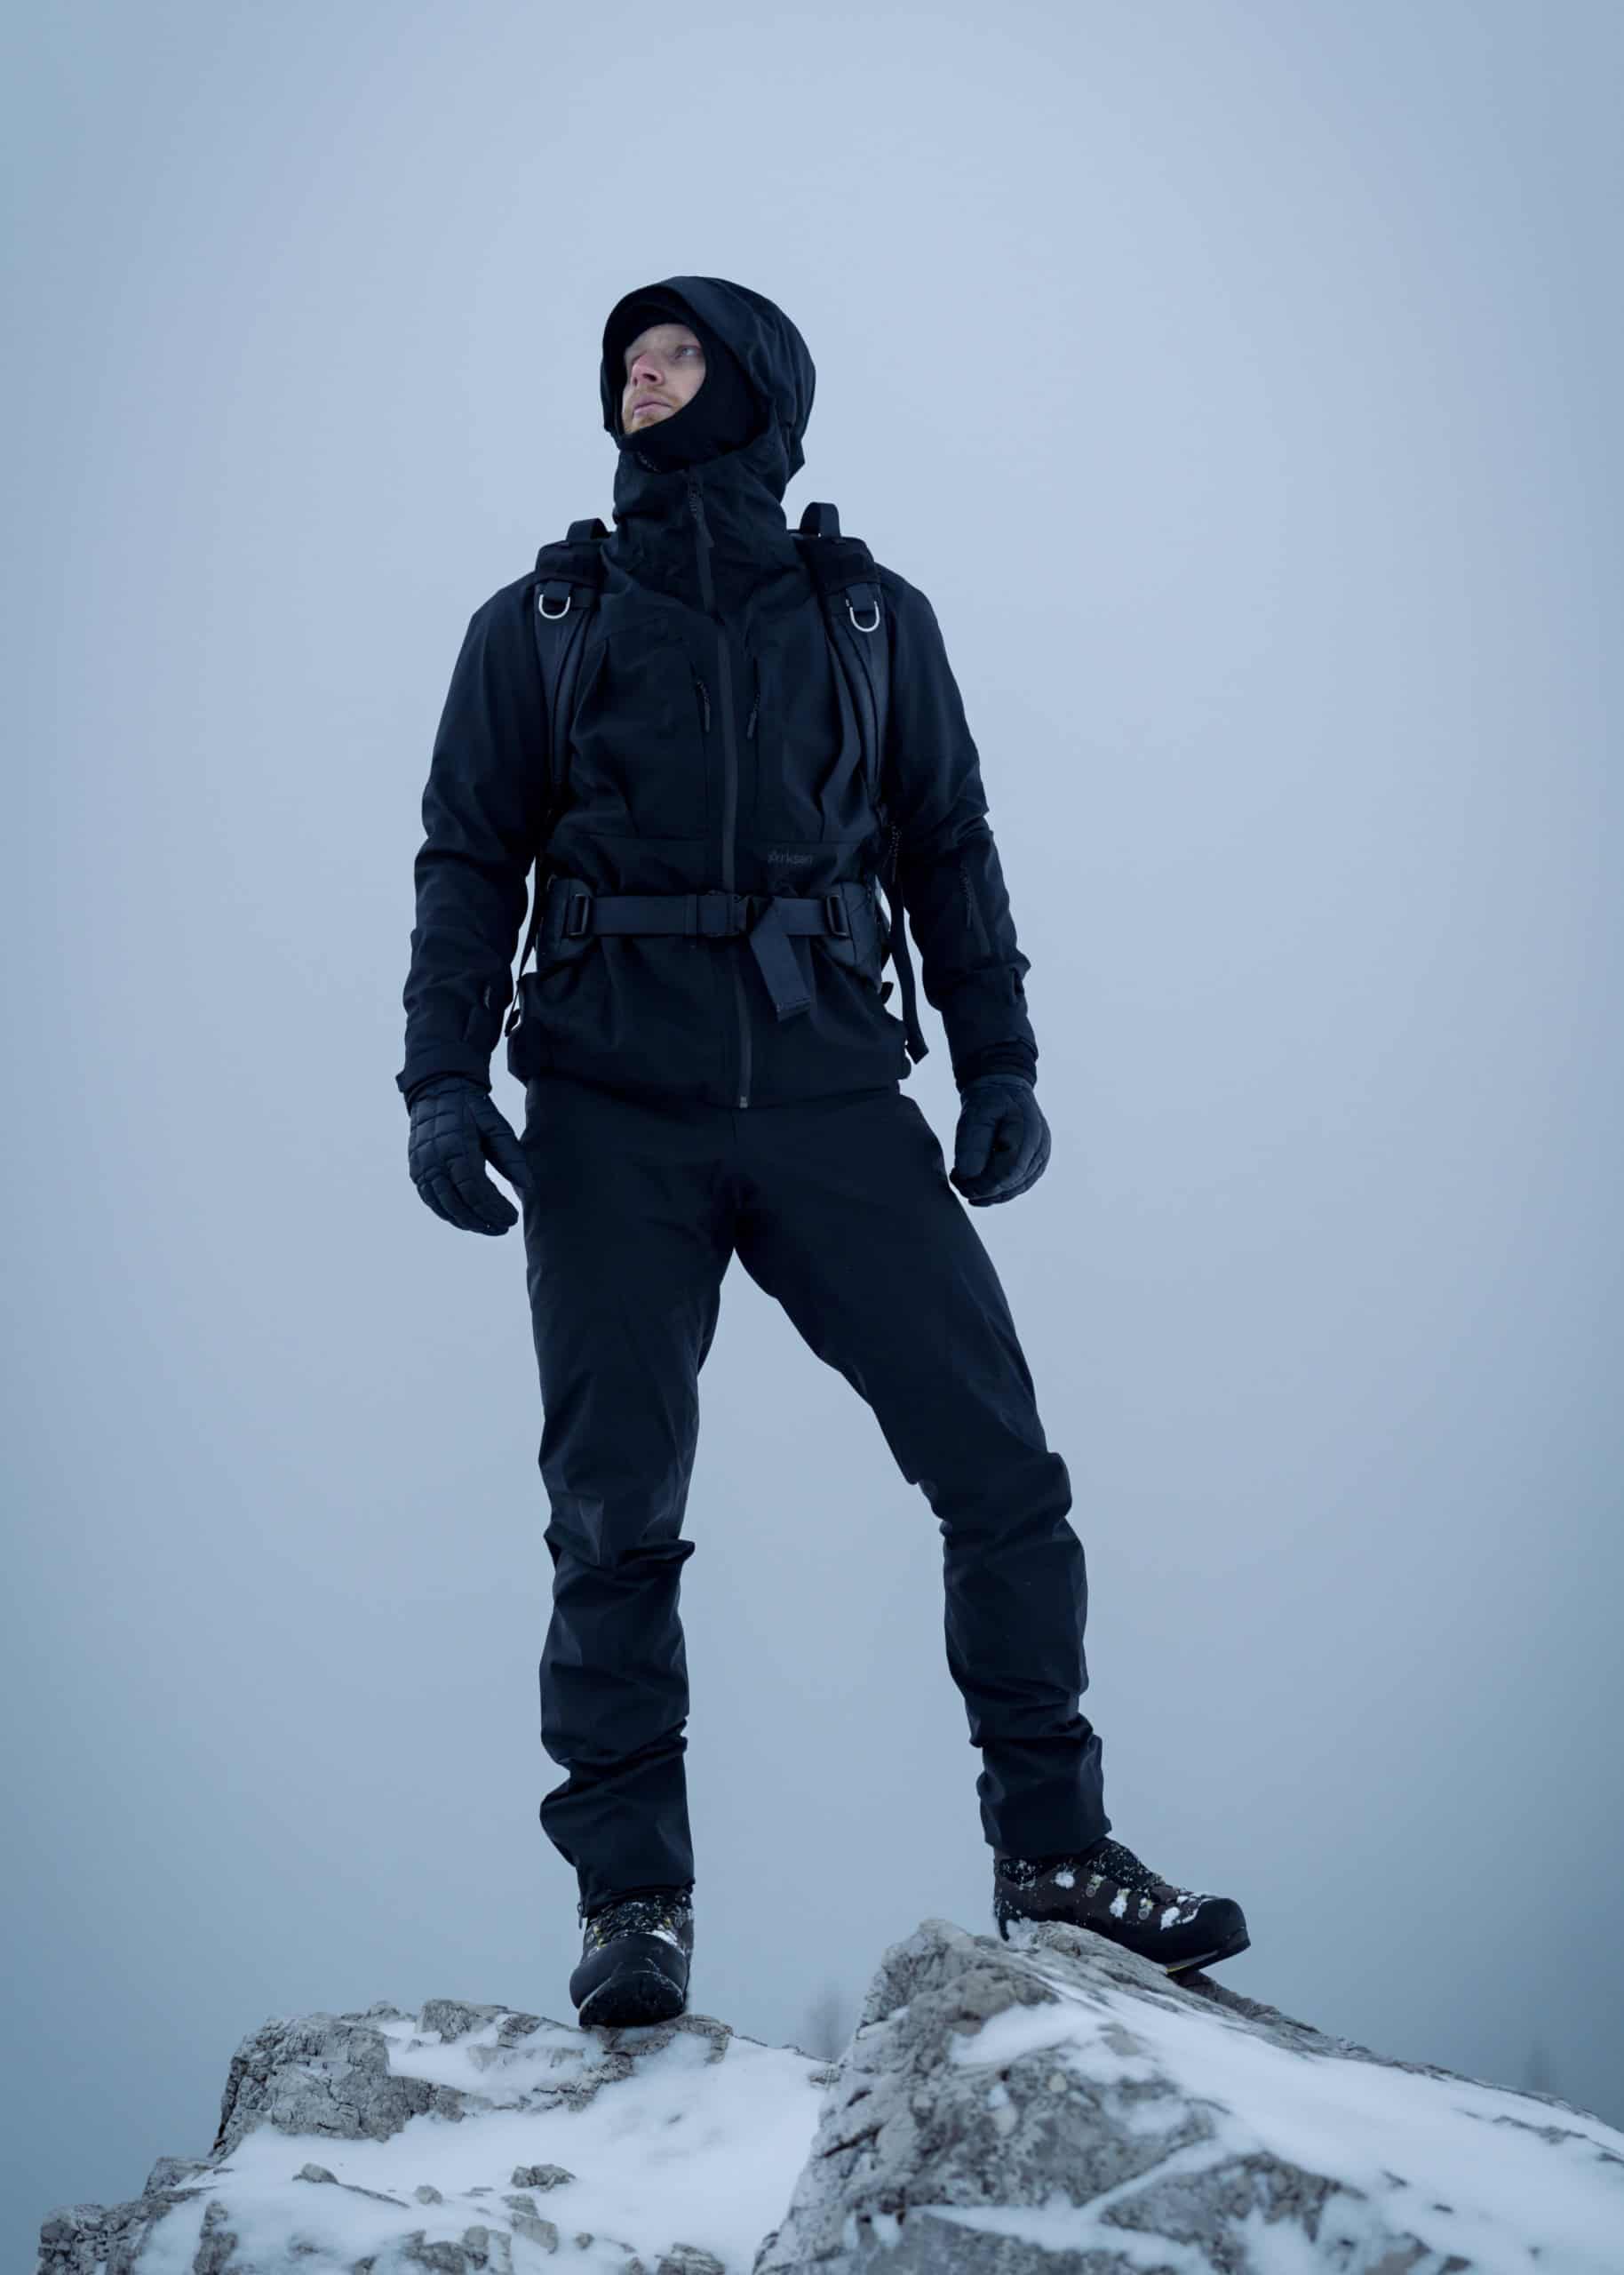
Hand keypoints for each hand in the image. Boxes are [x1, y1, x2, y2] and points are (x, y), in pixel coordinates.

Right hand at [407, 1076, 531, 1234]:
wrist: (438, 1091)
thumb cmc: (473, 1109)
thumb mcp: (497, 1125)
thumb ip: (512, 1157)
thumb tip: (529, 1188)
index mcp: (456, 1147)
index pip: (475, 1190)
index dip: (494, 1209)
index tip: (512, 1218)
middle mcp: (434, 1160)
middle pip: (458, 1204)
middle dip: (483, 1222)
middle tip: (504, 1228)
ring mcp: (421, 1167)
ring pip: (443, 1207)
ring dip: (467, 1223)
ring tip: (490, 1228)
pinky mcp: (416, 1170)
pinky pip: (431, 1200)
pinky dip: (449, 1214)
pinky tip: (467, 1220)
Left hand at [950, 1075, 1050, 1205]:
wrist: (1004, 1089)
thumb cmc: (988, 1101)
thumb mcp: (976, 1116)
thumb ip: (973, 1144)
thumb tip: (968, 1175)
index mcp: (1029, 1134)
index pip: (1007, 1174)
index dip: (982, 1185)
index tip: (958, 1180)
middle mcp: (1040, 1149)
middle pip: (1011, 1184)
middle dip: (982, 1190)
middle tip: (958, 1183)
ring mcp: (1040, 1157)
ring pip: (1015, 1189)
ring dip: (989, 1194)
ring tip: (965, 1185)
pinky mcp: (1035, 1163)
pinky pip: (1018, 1185)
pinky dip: (998, 1191)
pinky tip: (979, 1189)